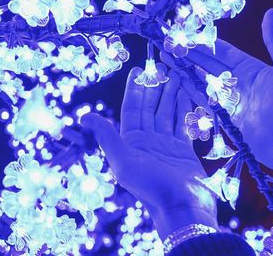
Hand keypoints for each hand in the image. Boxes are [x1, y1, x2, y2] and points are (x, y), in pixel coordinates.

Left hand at [81, 68, 217, 238]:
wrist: (182, 207)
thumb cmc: (152, 187)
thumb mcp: (124, 163)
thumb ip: (107, 138)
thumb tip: (85, 116)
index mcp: (132, 142)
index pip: (133, 108)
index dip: (136, 88)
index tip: (139, 69)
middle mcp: (148, 141)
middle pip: (152, 107)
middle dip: (156, 86)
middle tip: (162, 65)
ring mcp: (167, 145)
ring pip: (168, 113)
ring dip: (172, 94)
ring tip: (177, 75)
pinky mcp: (184, 150)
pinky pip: (183, 124)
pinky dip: (185, 109)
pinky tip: (187, 95)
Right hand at [162, 9, 272, 180]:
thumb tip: (270, 13)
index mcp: (250, 68)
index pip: (222, 52)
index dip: (205, 44)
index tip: (186, 36)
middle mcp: (237, 82)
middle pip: (208, 65)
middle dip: (188, 56)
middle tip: (168, 47)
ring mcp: (230, 100)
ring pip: (203, 82)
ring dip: (185, 72)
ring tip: (167, 62)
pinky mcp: (225, 117)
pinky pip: (204, 102)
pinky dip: (191, 92)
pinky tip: (177, 84)